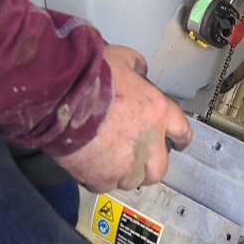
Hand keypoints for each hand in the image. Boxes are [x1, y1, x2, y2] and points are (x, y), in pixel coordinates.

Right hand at [53, 45, 191, 191]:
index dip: (179, 138)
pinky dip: (101, 178)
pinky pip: (106, 185)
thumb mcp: (122, 58)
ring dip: (126, 172)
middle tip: (139, 156)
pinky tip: (93, 165)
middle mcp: (148, 141)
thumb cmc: (91, 75)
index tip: (178, 143)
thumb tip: (140, 71)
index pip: (182, 131)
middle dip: (151, 164)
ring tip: (113, 160)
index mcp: (157, 111)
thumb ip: (137, 66)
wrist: (61, 96)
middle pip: (160, 167)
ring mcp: (126, 163)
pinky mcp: (101, 177)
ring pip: (133, 180)